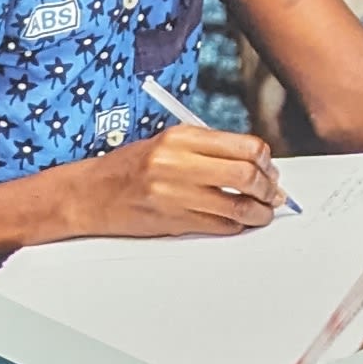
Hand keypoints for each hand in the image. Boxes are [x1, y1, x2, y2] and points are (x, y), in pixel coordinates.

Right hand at [76, 124, 282, 238]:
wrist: (89, 194)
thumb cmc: (127, 169)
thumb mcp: (166, 144)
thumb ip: (207, 150)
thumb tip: (253, 164)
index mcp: (180, 137)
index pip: (244, 146)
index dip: (266, 161)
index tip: (269, 169)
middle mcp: (178, 163)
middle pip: (246, 175)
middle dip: (268, 188)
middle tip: (273, 194)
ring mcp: (175, 194)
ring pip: (238, 205)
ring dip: (259, 212)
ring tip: (262, 212)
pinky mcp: (173, 221)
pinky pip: (220, 226)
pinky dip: (236, 225)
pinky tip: (238, 222)